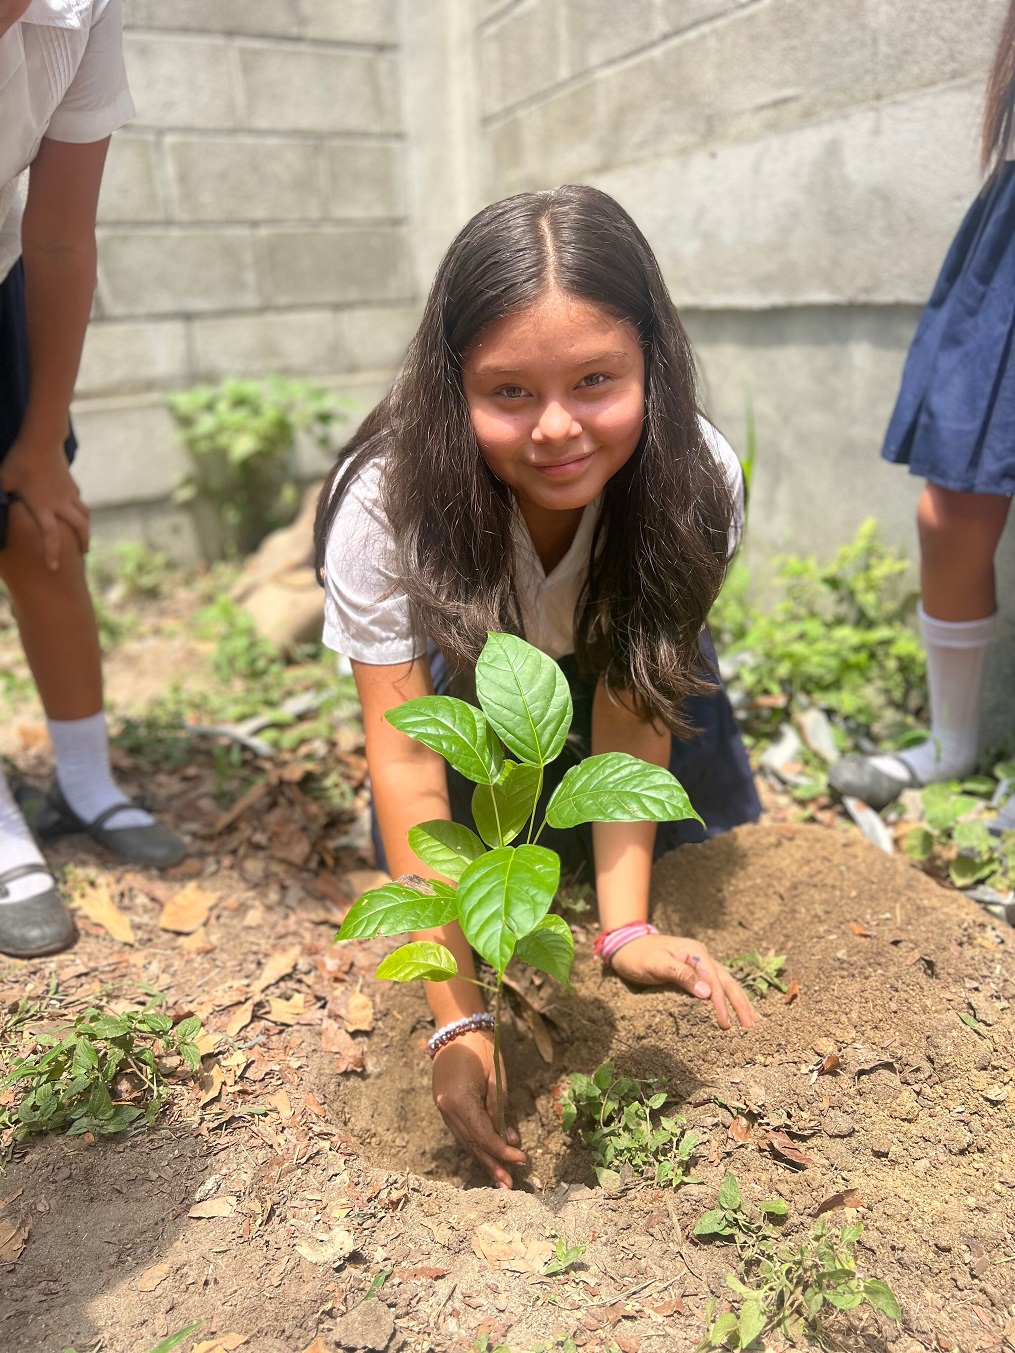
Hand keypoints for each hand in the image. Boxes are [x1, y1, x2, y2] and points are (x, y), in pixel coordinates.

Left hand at [0, 435, 88, 568]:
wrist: (42, 440)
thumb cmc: (19, 461)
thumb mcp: (3, 481)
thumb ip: (0, 498)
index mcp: (43, 506)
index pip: (50, 535)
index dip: (52, 553)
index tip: (55, 568)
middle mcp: (60, 503)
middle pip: (79, 527)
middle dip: (83, 542)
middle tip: (83, 555)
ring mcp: (68, 493)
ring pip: (84, 515)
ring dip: (86, 529)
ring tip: (84, 538)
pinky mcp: (71, 484)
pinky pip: (79, 501)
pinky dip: (80, 511)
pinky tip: (77, 513)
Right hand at [431, 1030, 525, 1188]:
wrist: (456, 1029)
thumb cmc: (480, 1048)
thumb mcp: (496, 1077)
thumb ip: (501, 1110)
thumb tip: (510, 1139)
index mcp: (459, 1101)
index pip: (483, 1135)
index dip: (503, 1151)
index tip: (522, 1159)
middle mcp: (447, 1109)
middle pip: (472, 1144)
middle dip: (492, 1164)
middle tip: (509, 1185)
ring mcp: (442, 1108)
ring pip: (465, 1140)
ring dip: (483, 1158)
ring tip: (500, 1177)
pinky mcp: (443, 1105)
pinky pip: (461, 1130)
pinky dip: (474, 1143)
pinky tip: (486, 1155)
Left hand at [609, 933, 759, 1030]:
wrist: (626, 945)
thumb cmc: (638, 955)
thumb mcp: (656, 964)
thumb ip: (681, 975)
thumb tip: (708, 994)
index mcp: (695, 952)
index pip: (714, 982)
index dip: (721, 1004)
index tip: (726, 1025)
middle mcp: (702, 956)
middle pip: (728, 982)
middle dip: (741, 1004)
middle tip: (752, 1027)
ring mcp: (701, 963)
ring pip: (727, 983)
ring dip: (740, 1001)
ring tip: (754, 1020)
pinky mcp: (696, 971)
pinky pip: (718, 985)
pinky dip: (730, 998)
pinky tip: (737, 1008)